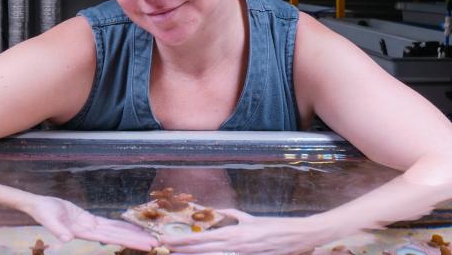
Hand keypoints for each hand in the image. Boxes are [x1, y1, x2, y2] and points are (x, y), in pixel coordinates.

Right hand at [23, 195, 157, 250]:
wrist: (39, 205)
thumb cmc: (43, 212)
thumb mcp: (49, 220)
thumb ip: (58, 230)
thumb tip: (68, 238)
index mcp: (85, 232)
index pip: (113, 238)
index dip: (130, 241)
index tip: (145, 245)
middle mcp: (92, 231)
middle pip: (119, 236)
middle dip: (137, 239)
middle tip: (156, 243)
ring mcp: (91, 226)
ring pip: (116, 230)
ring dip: (132, 233)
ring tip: (148, 237)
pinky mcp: (90, 219)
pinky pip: (109, 223)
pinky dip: (120, 225)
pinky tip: (130, 227)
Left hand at [161, 209, 332, 254]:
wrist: (298, 236)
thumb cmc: (275, 226)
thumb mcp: (252, 219)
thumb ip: (234, 216)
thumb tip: (220, 212)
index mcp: (234, 234)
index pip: (202, 238)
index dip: (183, 240)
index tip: (168, 240)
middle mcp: (234, 246)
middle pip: (201, 249)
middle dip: (181, 249)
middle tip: (163, 247)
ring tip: (175, 253)